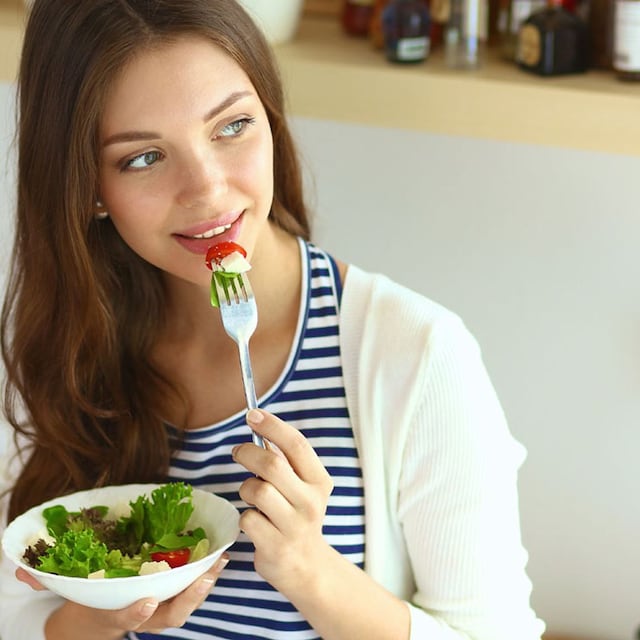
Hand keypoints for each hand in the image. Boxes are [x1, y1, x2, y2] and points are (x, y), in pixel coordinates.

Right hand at [16, 555, 228, 639]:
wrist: (96, 623)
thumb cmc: (86, 601)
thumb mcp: (66, 593)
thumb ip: (47, 580)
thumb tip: (20, 568)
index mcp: (114, 613)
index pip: (125, 617)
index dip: (136, 612)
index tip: (147, 600)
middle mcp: (141, 613)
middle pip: (168, 616)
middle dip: (188, 599)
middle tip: (205, 577)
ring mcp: (159, 610)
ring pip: (185, 607)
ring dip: (204, 586)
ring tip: (220, 563)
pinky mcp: (171, 599)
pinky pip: (191, 592)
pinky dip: (206, 577)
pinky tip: (220, 558)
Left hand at [232, 409, 333, 595]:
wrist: (306, 566)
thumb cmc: (297, 515)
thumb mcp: (301, 486)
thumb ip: (284, 459)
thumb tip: (259, 425)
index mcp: (319, 481)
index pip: (297, 444)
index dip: (273, 426)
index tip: (252, 414)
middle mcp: (311, 502)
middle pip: (272, 465)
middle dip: (248, 453)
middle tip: (238, 451)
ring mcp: (294, 526)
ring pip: (257, 490)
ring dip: (246, 488)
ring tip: (251, 495)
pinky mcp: (276, 547)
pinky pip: (247, 519)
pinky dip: (245, 517)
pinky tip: (255, 523)